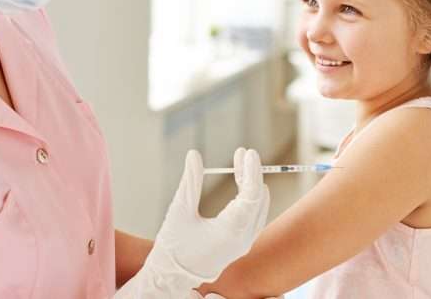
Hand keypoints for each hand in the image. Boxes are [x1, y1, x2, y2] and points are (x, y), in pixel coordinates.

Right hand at [114, 148, 269, 298]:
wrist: (172, 277)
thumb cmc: (173, 245)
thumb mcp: (180, 209)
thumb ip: (190, 181)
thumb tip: (194, 154)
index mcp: (230, 230)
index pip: (250, 194)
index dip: (251, 170)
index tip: (248, 153)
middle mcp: (243, 239)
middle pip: (257, 199)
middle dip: (251, 173)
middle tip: (242, 153)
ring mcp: (244, 244)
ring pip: (258, 208)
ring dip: (251, 185)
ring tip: (240, 164)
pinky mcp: (240, 245)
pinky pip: (254, 218)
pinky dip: (250, 200)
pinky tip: (242, 185)